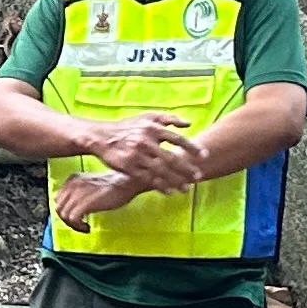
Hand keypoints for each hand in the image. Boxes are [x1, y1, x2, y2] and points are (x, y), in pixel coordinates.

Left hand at [53, 170, 141, 228]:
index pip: (58, 198)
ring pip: (64, 215)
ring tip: (84, 226)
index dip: (65, 210)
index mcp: (73, 179)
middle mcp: (72, 185)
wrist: (126, 182)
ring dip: (73, 225)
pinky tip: (87, 227)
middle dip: (67, 219)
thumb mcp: (93, 184)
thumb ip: (81, 191)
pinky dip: (78, 226)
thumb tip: (76, 206)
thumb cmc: (115, 184)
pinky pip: (72, 219)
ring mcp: (77, 194)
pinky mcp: (85, 203)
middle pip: (59, 207)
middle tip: (79, 224)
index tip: (74, 216)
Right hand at [88, 113, 205, 190]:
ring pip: (161, 171)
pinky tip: (170, 191)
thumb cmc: (127, 127)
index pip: (177, 138)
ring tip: (187, 188)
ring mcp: (137, 155)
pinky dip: (160, 186)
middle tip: (199, 176)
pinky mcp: (128, 167)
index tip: (204, 156)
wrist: (101, 137)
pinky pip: (148, 179)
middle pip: (171, 157)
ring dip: (176, 181)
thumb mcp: (146, 116)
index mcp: (152, 127)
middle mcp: (145, 141)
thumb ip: (168, 118)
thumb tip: (189, 123)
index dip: (192, 148)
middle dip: (187, 169)